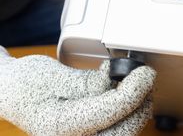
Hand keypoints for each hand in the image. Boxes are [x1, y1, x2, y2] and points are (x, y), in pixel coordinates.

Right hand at [0, 46, 155, 135]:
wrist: (14, 91)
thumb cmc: (25, 82)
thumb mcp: (53, 75)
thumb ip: (87, 82)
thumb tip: (115, 80)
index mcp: (59, 125)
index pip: (108, 112)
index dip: (132, 92)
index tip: (145, 74)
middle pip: (121, 131)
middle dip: (140, 105)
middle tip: (146, 80)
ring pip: (122, 133)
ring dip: (137, 109)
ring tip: (139, 86)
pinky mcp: (88, 133)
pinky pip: (115, 128)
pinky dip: (127, 112)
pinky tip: (127, 95)